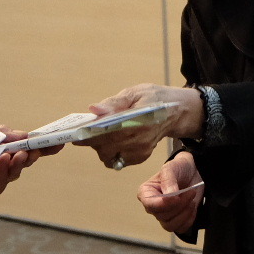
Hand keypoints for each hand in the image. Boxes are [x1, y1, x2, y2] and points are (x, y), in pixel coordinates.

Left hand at [0, 127, 46, 201]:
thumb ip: (3, 132)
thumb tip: (23, 135)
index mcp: (9, 150)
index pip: (30, 149)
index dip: (45, 148)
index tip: (58, 144)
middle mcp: (7, 164)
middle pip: (26, 162)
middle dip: (33, 156)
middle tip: (36, 150)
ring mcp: (0, 177)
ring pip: (14, 172)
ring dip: (18, 162)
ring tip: (21, 154)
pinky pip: (0, 180)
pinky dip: (2, 169)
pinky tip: (3, 159)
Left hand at [80, 84, 202, 168]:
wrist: (176, 112)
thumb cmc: (154, 99)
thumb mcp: (135, 93)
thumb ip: (114, 102)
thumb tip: (94, 109)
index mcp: (139, 120)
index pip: (108, 132)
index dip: (90, 135)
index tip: (77, 133)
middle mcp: (140, 139)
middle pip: (105, 147)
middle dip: (92, 141)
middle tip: (87, 131)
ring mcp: (140, 151)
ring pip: (109, 156)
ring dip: (101, 147)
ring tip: (102, 134)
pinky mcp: (140, 158)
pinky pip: (117, 160)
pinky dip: (110, 152)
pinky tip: (114, 140)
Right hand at [137, 152, 202, 233]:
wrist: (193, 172)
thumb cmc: (178, 168)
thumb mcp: (171, 168)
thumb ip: (168, 180)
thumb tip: (169, 195)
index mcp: (146, 193)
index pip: (150, 205)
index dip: (164, 204)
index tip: (177, 197)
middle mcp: (153, 206)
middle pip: (162, 216)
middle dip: (179, 205)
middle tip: (190, 192)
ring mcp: (164, 215)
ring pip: (170, 225)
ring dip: (184, 214)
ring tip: (192, 200)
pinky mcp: (176, 220)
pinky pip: (180, 229)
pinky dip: (189, 220)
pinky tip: (193, 208)